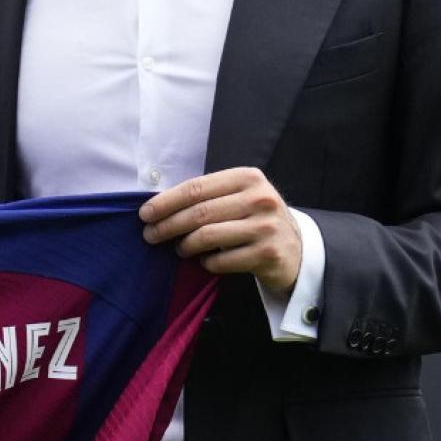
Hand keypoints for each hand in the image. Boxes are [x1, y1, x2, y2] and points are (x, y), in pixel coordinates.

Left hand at [138, 167, 302, 293]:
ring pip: (208, 236)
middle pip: (199, 212)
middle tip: (150, 235)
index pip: (196, 188)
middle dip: (167, 225)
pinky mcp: (268, 254)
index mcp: (248, 177)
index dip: (166, 201)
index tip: (145, 213)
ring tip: (179, 249)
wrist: (296, 248)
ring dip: (185, 245)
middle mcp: (259, 198)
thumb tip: (158, 205)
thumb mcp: (239, 197)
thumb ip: (209, 195)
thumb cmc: (255, 219)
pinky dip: (207, 263)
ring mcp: (266, 227)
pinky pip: (222, 261)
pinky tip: (205, 262)